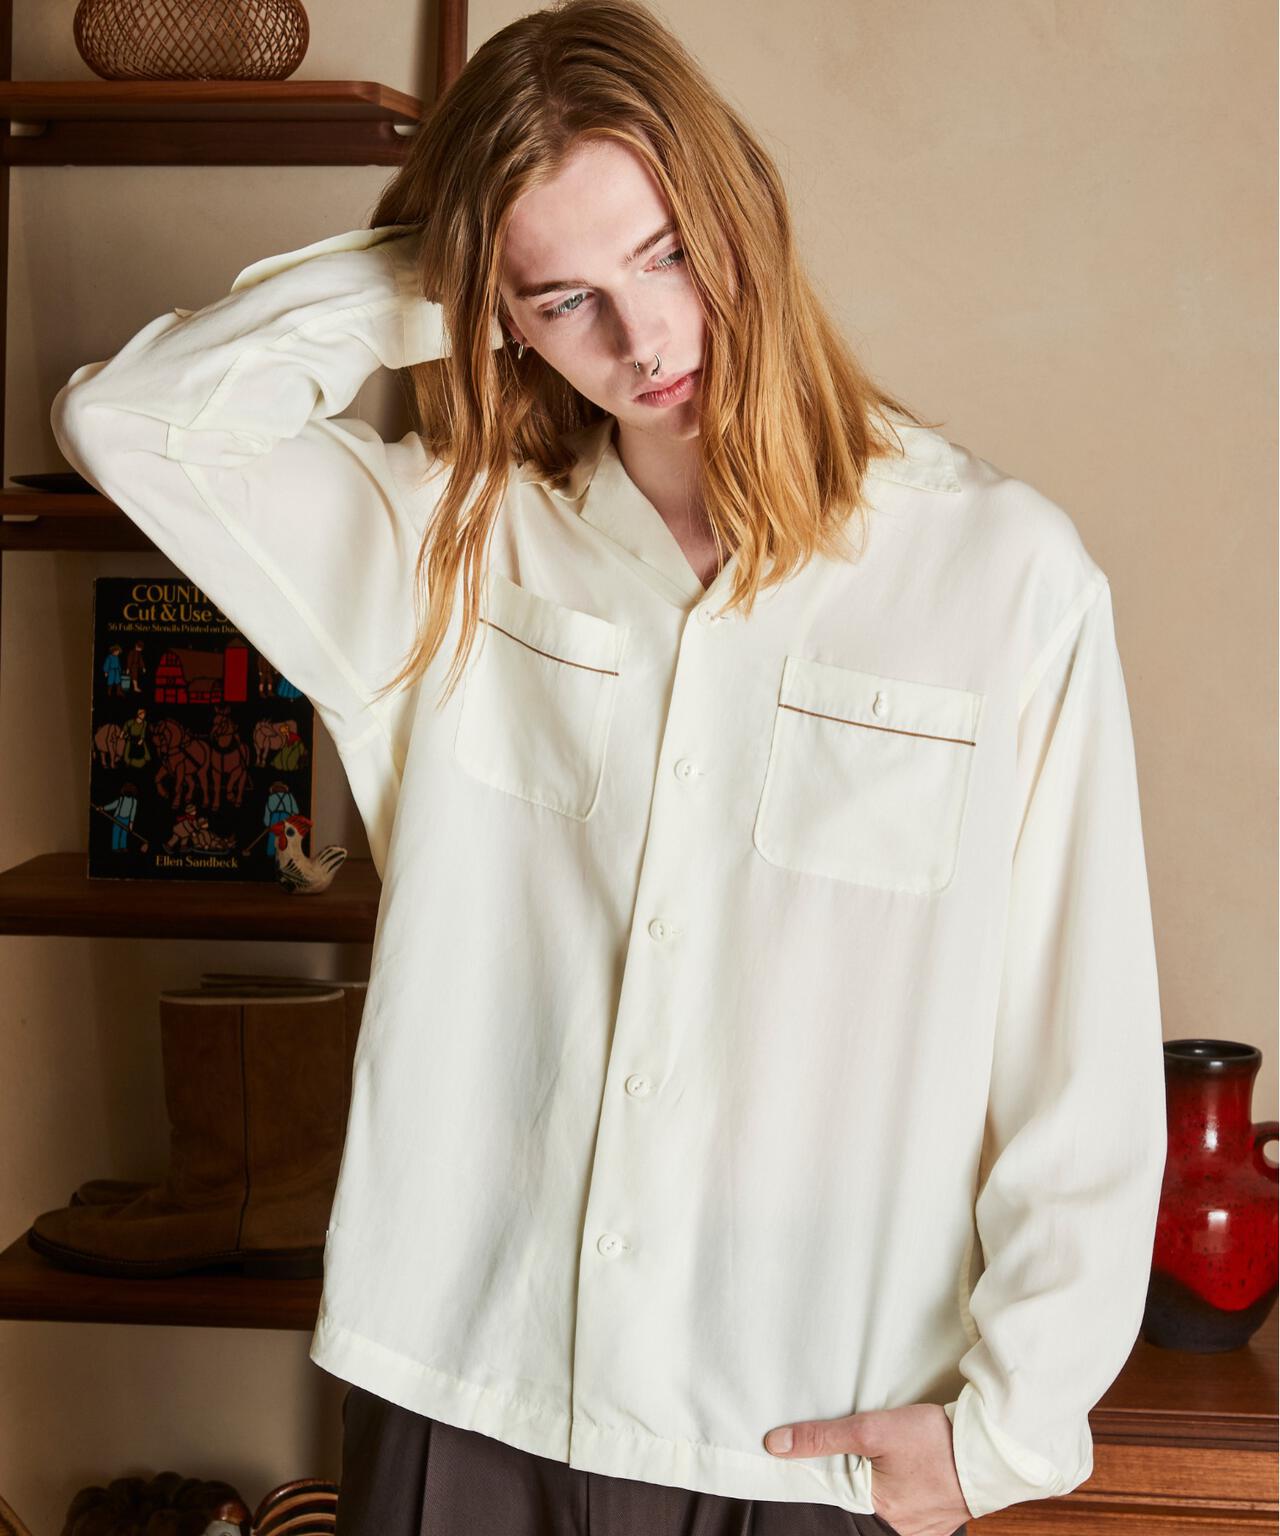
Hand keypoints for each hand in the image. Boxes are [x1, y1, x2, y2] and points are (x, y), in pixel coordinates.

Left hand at [763, 1401, 971, 1535]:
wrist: (992, 1449)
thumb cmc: (935, 1439)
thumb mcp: (873, 1428)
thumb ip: (823, 1438)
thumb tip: (775, 1444)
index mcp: (877, 1513)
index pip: (834, 1498)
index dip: (824, 1475)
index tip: (813, 1460)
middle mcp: (898, 1530)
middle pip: (860, 1503)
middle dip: (856, 1480)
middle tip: (864, 1457)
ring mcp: (921, 1528)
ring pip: (885, 1505)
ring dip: (881, 1484)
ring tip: (890, 1461)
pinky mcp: (940, 1519)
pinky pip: (910, 1508)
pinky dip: (903, 1490)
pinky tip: (909, 1471)